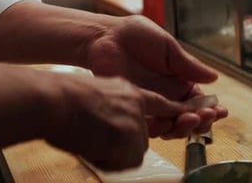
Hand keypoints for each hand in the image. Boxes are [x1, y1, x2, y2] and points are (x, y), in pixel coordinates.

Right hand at [43, 74, 187, 170]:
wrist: (55, 101)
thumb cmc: (65, 98)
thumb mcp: (98, 94)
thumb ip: (115, 107)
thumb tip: (116, 125)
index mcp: (130, 92)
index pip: (162, 104)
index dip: (178, 112)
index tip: (196, 115)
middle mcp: (137, 105)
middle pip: (142, 137)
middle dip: (123, 144)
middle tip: (99, 136)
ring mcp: (135, 121)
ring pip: (133, 151)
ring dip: (114, 152)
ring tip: (91, 138)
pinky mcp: (129, 136)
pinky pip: (125, 161)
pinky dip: (108, 160)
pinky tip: (92, 145)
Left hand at [87, 15, 227, 137]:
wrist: (106, 36)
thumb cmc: (137, 36)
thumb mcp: (168, 48)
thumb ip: (188, 65)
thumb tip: (214, 77)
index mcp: (179, 81)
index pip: (200, 102)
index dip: (211, 109)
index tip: (220, 111)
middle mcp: (167, 96)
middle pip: (189, 119)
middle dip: (201, 122)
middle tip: (205, 117)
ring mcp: (150, 104)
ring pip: (170, 126)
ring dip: (183, 128)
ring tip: (189, 119)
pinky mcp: (133, 108)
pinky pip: (147, 126)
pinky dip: (159, 128)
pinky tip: (166, 122)